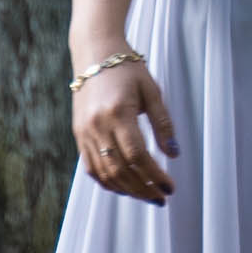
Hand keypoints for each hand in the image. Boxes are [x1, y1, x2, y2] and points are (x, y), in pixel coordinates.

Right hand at [73, 54, 177, 203]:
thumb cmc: (127, 70)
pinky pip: (91, 168)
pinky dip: (108, 182)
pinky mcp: (79, 135)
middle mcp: (98, 126)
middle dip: (143, 189)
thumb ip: (163, 123)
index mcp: (119, 113)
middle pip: (121, 170)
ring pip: (105, 173)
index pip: (138, 156)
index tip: (170, 187)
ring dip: (127, 190)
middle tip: (161, 198)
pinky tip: (125, 187)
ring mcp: (85, 132)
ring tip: (147, 196)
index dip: (155, 176)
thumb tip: (173, 154)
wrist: (95, 54)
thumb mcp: (152, 91)